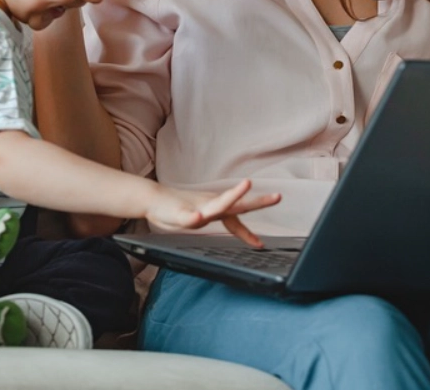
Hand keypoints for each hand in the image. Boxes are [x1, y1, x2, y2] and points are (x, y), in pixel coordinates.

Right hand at [144, 180, 280, 247]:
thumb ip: (218, 221)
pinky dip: (192, 217)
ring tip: (246, 185)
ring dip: (232, 196)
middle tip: (277, 197)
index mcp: (215, 210)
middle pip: (237, 205)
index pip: (237, 219)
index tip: (261, 245)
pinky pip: (186, 216)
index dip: (249, 233)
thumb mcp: (201, 219)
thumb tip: (241, 232)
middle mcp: (210, 206)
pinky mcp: (179, 212)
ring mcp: (196, 207)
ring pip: (216, 204)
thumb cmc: (176, 210)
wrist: (152, 200)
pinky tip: (196, 216)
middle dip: (257, 201)